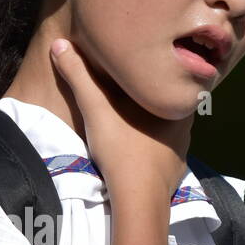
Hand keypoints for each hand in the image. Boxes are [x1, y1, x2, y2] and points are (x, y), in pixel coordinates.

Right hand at [50, 37, 192, 199]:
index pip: (170, 79)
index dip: (156, 72)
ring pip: (170, 129)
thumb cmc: (122, 149)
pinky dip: (155, 148)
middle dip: (154, 98)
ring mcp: (182, 150)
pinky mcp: (176, 171)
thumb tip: (59, 44)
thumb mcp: (96, 108)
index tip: (142, 68)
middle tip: (133, 92)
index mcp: (174, 103)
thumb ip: (79, 76)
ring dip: (154, 124)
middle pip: (169, 104)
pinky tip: (140, 148)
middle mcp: (185, 124)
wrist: (138, 200)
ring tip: (134, 119)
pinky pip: (166, 152)